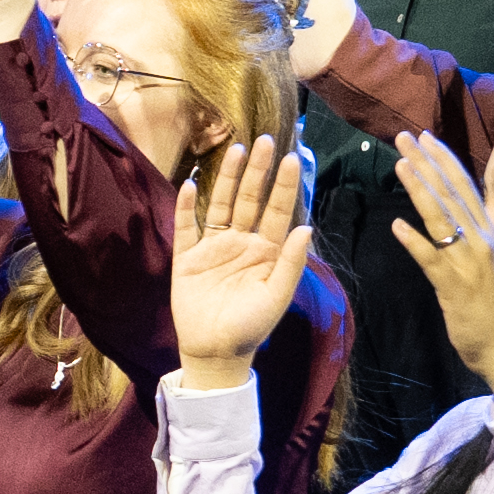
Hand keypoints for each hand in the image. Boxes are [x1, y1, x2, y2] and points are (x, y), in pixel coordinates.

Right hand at [161, 132, 309, 377]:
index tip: (292, 158)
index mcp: (267, 252)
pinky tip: (192, 184)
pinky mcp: (187, 258)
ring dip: (229, 179)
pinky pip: (186, 227)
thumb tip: (307, 228)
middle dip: (259, 171)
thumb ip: (291, 263)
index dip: (285, 186)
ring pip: (221, 205)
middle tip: (267, 141)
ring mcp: (214, 248)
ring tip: (237, 150)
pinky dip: (187, 207)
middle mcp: (242, 243)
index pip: (278, 212)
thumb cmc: (251, 327)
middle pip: (251, 200)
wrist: (214, 352)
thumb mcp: (276, 297)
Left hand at [386, 135, 493, 409]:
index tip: (426, 137)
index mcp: (488, 233)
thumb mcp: (485, 263)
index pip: (464, 187)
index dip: (444, 160)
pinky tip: (397, 226)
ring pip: (441, 218)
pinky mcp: (454, 287)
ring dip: (420, 189)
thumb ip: (469, 237)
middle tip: (404, 136)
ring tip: (400, 164)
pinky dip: (415, 241)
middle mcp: (481, 241)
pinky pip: (432, 259)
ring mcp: (469, 263)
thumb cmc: (492, 307)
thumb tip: (450, 213)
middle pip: (451, 193)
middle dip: (427, 162)